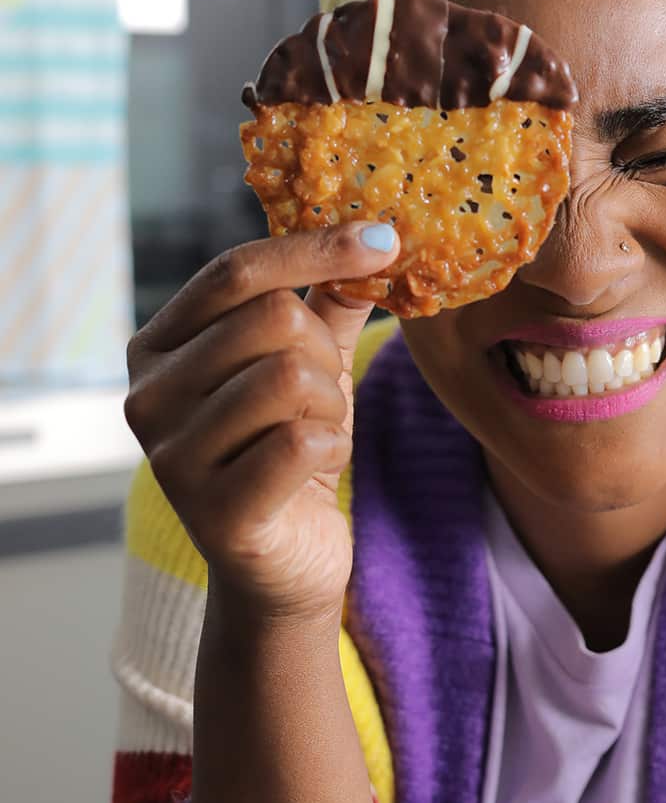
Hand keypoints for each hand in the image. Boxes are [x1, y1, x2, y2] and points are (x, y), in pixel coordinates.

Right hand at [124, 224, 397, 621]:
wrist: (285, 565)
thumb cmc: (288, 452)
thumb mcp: (308, 366)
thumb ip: (327, 301)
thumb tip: (372, 238)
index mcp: (156, 348)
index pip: (236, 272)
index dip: (315, 249)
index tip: (383, 240)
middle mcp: (146, 397)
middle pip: (273, 320)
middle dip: (325, 355)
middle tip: (323, 397)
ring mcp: (171, 457)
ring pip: (291, 377)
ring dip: (332, 407)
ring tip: (315, 435)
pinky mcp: (213, 512)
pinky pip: (303, 443)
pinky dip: (334, 450)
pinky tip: (316, 471)